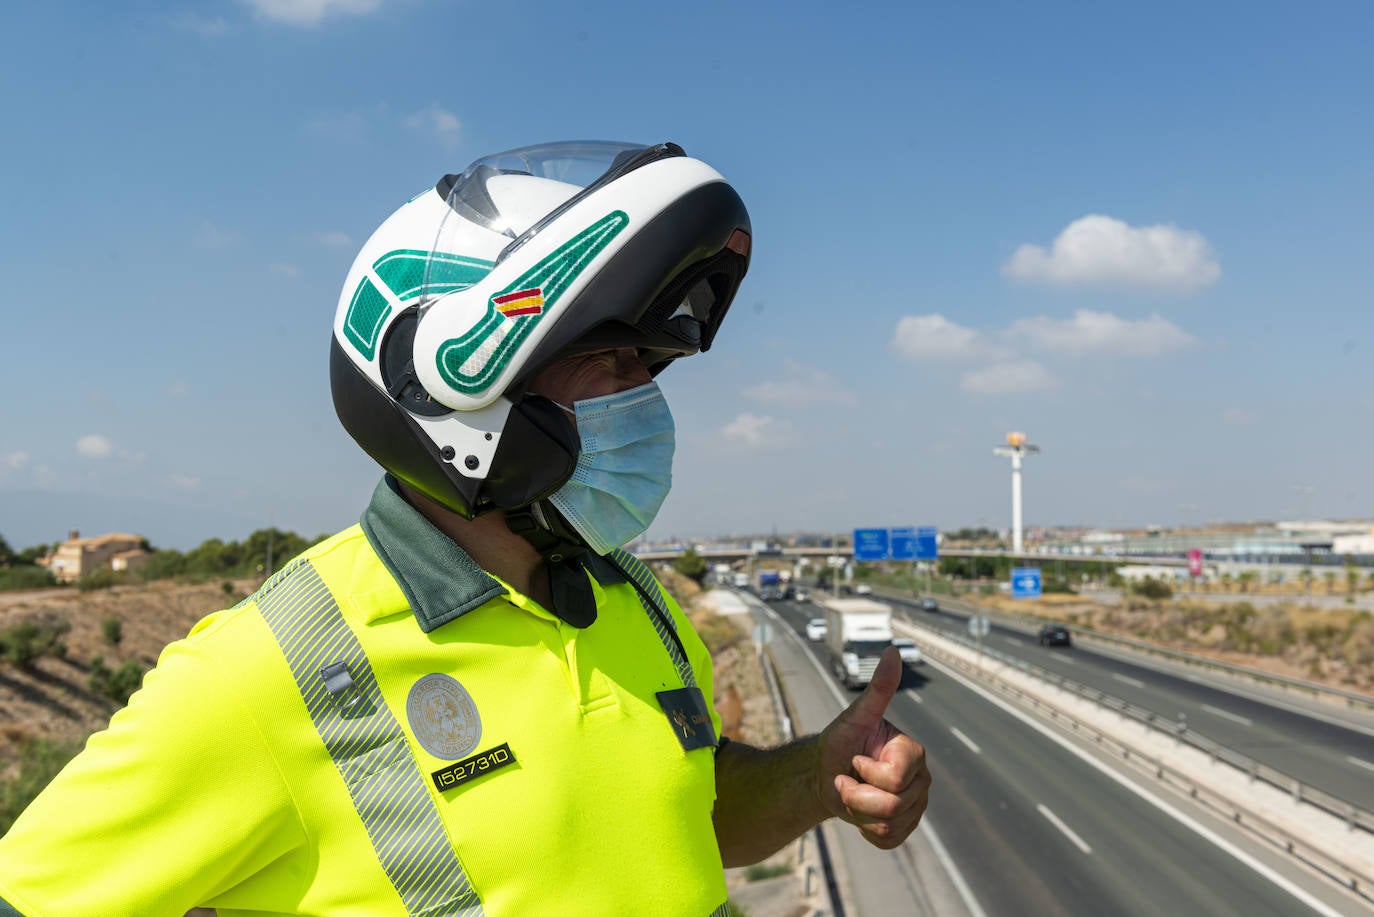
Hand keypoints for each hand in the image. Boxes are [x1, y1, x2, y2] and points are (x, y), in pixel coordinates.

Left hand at [817, 645, 929, 848]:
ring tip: (853, 794)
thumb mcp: (854, 715)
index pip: (895, 778)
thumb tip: (892, 651)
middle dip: (857, 795)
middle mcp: (922, 780)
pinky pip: (889, 840)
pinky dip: (866, 830)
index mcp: (914, 753)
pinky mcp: (905, 828)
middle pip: (892, 806)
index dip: (865, 773)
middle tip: (847, 779)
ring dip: (858, 812)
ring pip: (888, 825)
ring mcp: (916, 806)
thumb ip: (878, 689)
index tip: (854, 760)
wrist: (825, 775)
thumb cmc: (839, 741)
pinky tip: (861, 813)